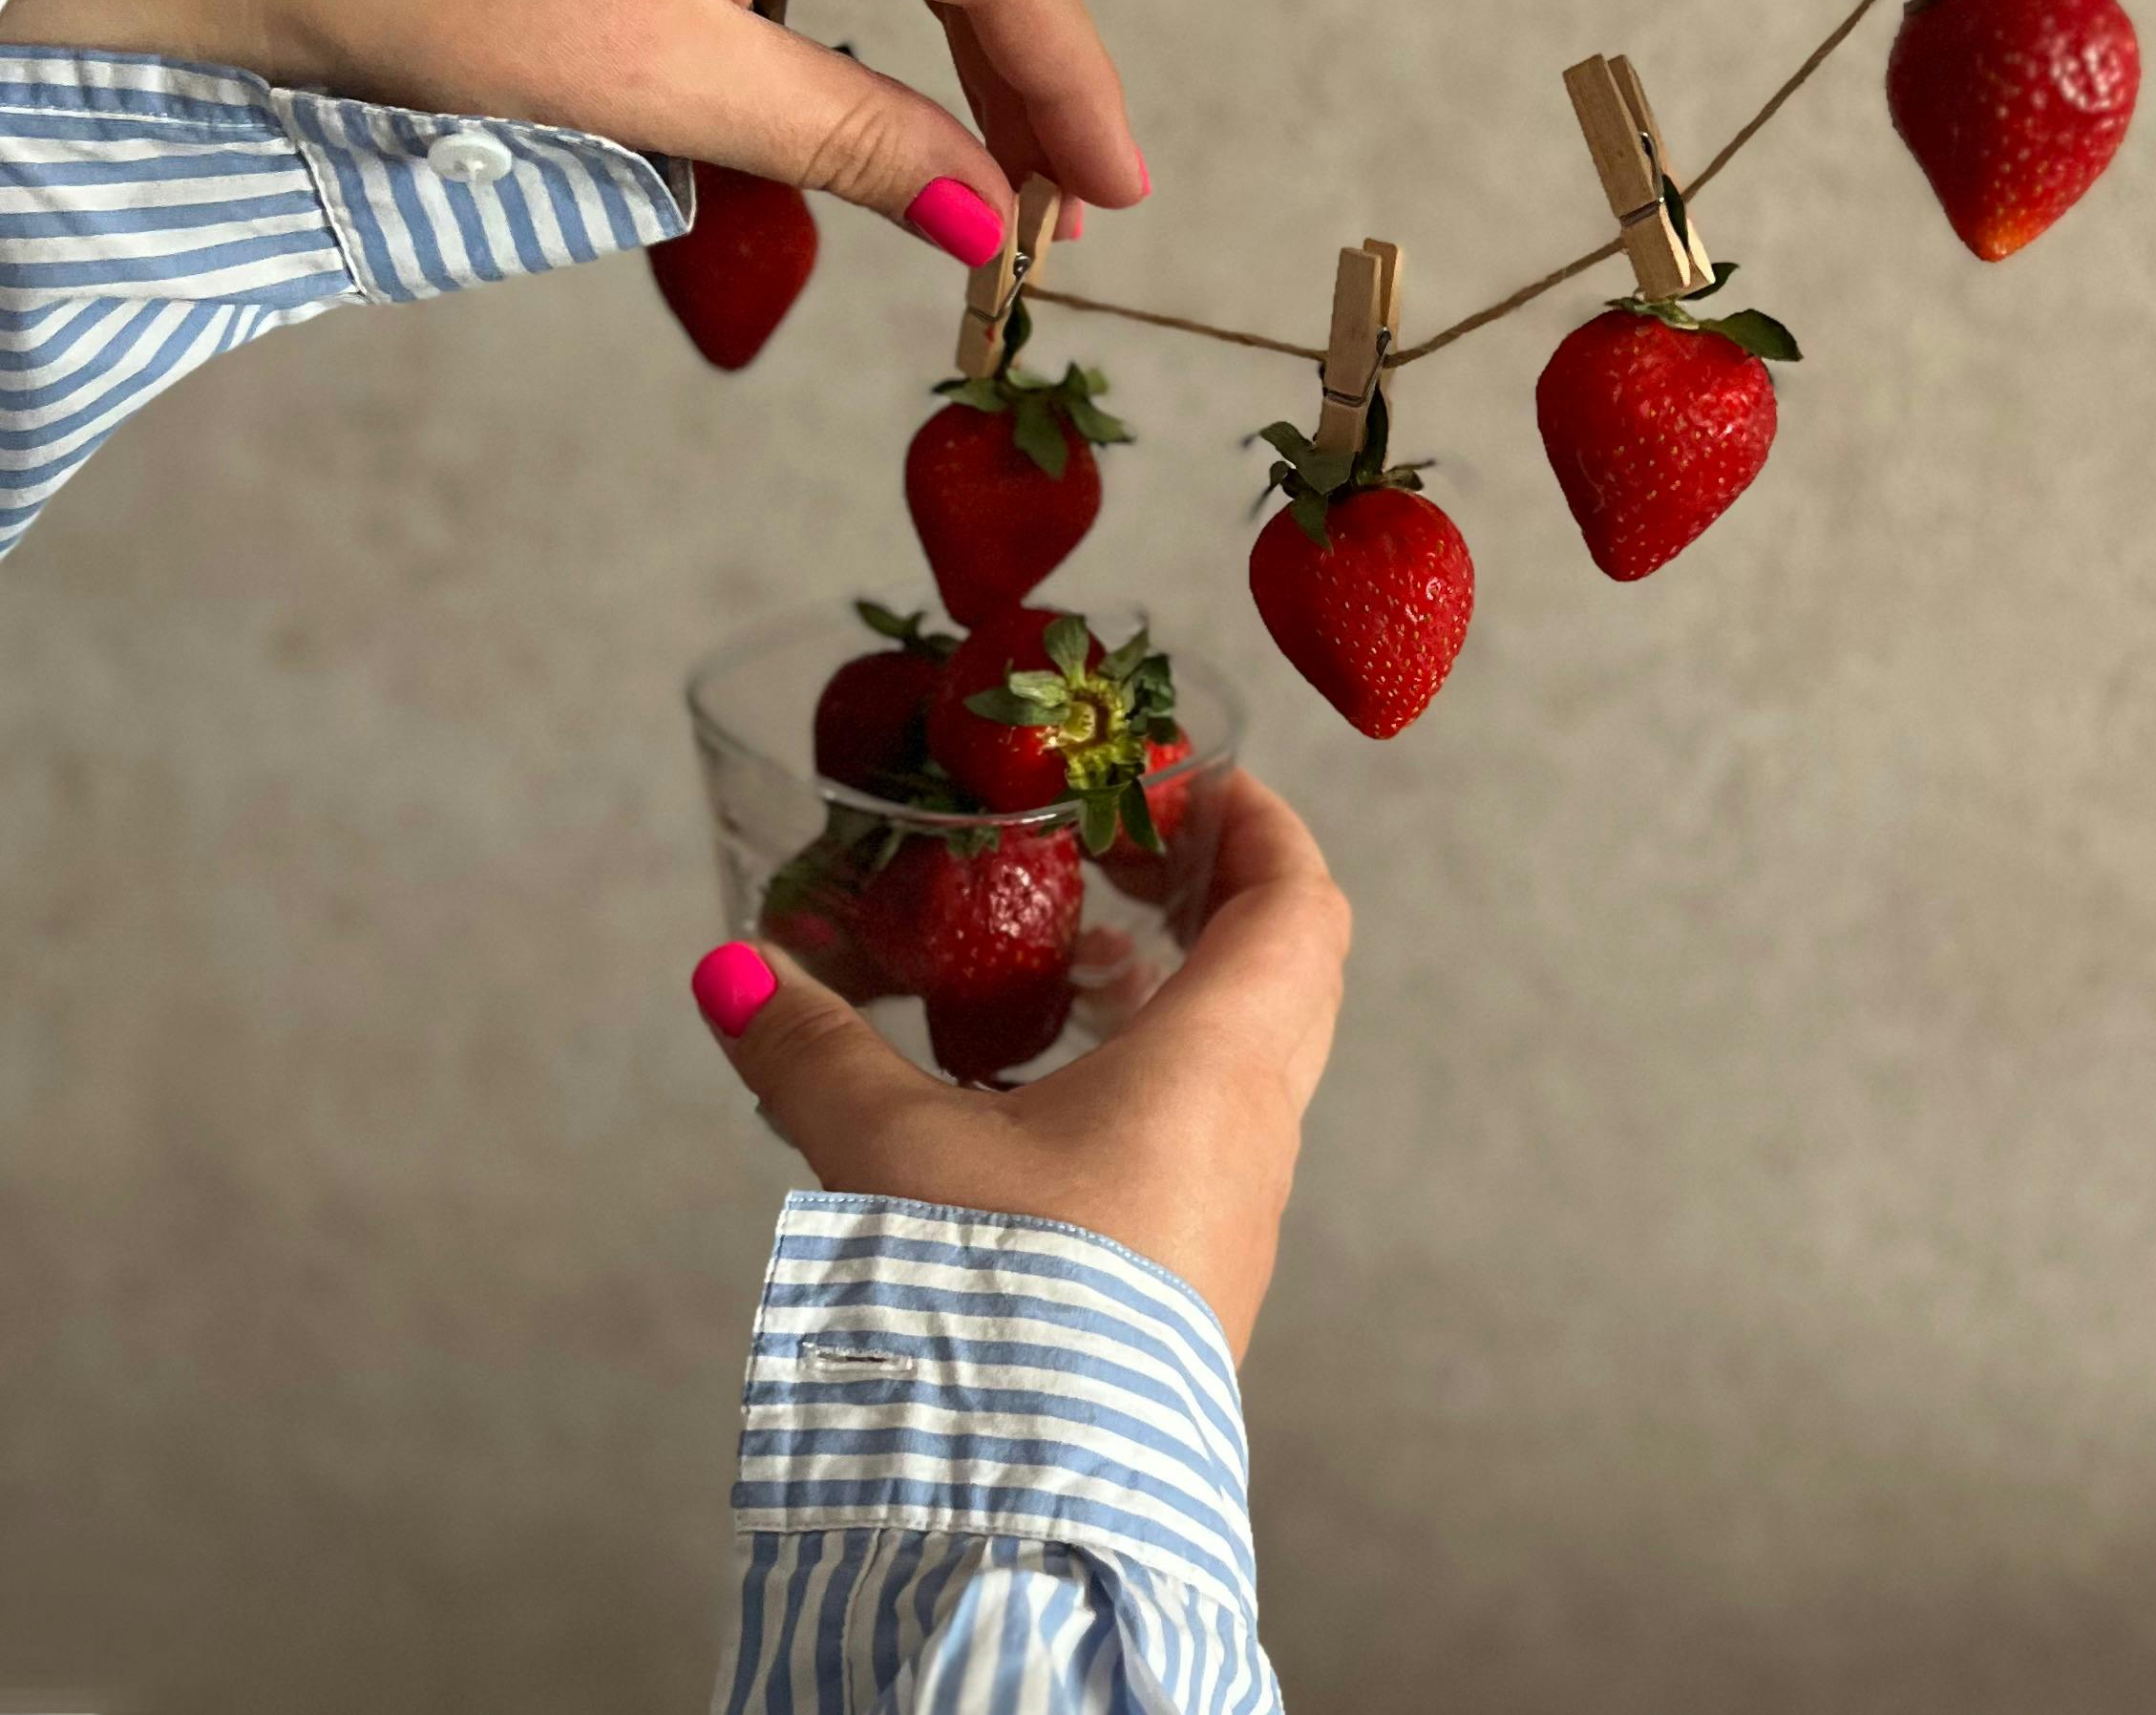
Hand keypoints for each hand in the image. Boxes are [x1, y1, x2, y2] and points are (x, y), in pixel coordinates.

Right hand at [692, 772, 1350, 1360]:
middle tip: (1126, 852)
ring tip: (1070, 961)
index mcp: (1220, 1064)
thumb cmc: (1002, 1302)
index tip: (1195, 778)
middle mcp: (1252, 1131)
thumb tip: (732, 972)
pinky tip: (1037, 1093)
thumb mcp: (891, 1149)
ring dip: (1176, 993)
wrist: (1042, 1502)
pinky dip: (1145, 1080)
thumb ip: (808, 1049)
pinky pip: (1199, 1139)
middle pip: (1285, 972)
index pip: (1298, 904)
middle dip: (1215, 894)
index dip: (1261, 822)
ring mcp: (1230, 1214)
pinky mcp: (1189, 1281)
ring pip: (1242, 1061)